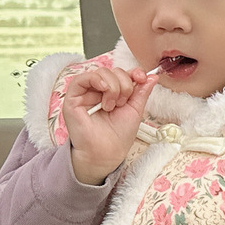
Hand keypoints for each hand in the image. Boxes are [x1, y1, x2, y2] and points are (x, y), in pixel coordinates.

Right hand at [62, 64, 152, 183]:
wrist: (107, 153)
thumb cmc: (118, 136)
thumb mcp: (135, 110)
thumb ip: (141, 92)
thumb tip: (152, 76)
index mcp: (112, 93)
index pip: (121, 73)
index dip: (133, 72)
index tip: (142, 78)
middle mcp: (98, 91)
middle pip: (112, 71)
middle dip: (124, 84)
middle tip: (123, 103)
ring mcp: (84, 94)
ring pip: (100, 72)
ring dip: (112, 86)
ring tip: (112, 105)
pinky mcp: (72, 99)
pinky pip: (80, 79)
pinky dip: (95, 79)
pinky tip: (104, 90)